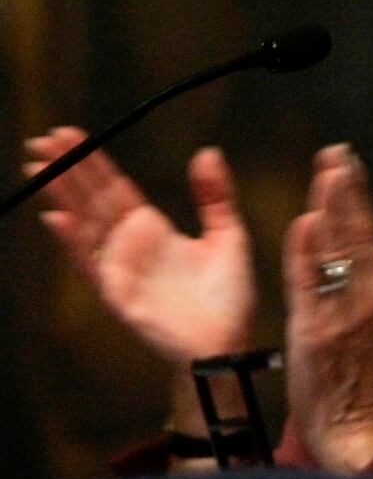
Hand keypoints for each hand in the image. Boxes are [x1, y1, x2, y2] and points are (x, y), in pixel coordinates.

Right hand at [25, 127, 256, 362]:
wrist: (227, 343)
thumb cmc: (226, 297)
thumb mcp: (228, 234)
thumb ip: (215, 196)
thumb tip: (207, 152)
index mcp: (152, 230)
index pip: (115, 188)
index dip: (93, 163)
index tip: (69, 135)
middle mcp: (129, 246)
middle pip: (92, 200)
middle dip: (67, 171)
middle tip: (42, 140)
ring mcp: (120, 269)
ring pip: (85, 224)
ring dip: (62, 197)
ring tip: (40, 168)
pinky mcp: (118, 294)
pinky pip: (91, 264)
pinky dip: (74, 242)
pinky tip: (56, 218)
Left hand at [284, 144, 372, 472]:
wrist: (356, 432)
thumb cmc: (364, 386)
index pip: (366, 235)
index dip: (356, 197)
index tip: (347, 163)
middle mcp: (363, 298)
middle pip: (353, 233)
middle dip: (344, 190)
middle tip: (336, 151)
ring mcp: (340, 312)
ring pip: (336, 250)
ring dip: (331, 209)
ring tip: (327, 171)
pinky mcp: (315, 332)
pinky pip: (310, 286)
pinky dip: (309, 254)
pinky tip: (306, 223)